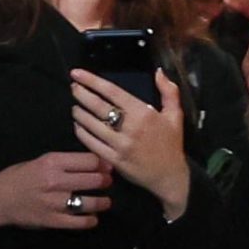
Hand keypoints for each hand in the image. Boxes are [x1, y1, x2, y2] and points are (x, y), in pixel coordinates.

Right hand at [0, 150, 110, 236]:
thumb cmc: (20, 177)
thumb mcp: (41, 161)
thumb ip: (65, 162)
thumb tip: (95, 163)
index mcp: (52, 162)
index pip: (89, 161)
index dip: (103, 164)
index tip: (108, 167)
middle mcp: (55, 181)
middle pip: (93, 180)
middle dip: (105, 181)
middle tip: (107, 183)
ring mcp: (54, 203)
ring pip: (89, 202)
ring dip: (102, 202)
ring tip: (105, 202)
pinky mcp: (52, 220)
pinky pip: (78, 222)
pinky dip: (90, 220)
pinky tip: (93, 218)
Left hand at [73, 69, 188, 216]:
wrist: (170, 176)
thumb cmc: (171, 144)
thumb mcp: (175, 115)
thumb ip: (169, 91)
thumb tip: (158, 71)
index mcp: (143, 113)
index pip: (113, 92)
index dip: (92, 81)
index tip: (77, 73)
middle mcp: (130, 127)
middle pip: (98, 106)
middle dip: (82, 94)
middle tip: (73, 87)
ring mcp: (120, 145)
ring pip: (92, 125)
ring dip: (80, 114)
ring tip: (74, 106)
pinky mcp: (113, 160)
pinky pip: (92, 144)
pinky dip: (82, 133)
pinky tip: (78, 126)